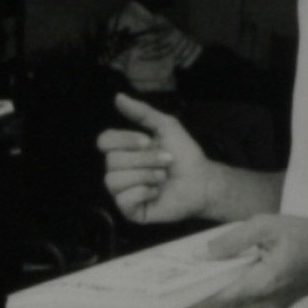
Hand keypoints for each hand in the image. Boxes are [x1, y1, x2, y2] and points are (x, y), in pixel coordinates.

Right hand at [98, 94, 215, 222]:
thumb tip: (118, 97)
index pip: (104, 141)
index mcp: (125, 150)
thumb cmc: (185, 155)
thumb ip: (142, 112)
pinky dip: (143, 192)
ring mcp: (124, 191)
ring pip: (113, 181)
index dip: (124, 140)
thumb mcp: (166, 126)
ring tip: (162, 177)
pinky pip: (123, 200)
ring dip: (144, 176)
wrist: (202, 181)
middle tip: (166, 162)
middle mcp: (120, 170)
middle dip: (144, 160)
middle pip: (111, 161)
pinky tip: (156, 192)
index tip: (147, 141)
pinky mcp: (131, 210)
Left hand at [179, 215, 307, 307]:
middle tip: (169, 289)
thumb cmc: (306, 235)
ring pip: (232, 306)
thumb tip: (201, 255)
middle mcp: (264, 305)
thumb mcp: (266, 225)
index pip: (217, 300)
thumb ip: (231, 241)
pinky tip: (220, 278)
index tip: (166, 304)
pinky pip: (245, 304)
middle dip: (196, 298)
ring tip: (190, 280)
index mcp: (262, 284)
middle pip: (221, 306)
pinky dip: (230, 293)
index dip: (190, 304)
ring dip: (213, 295)